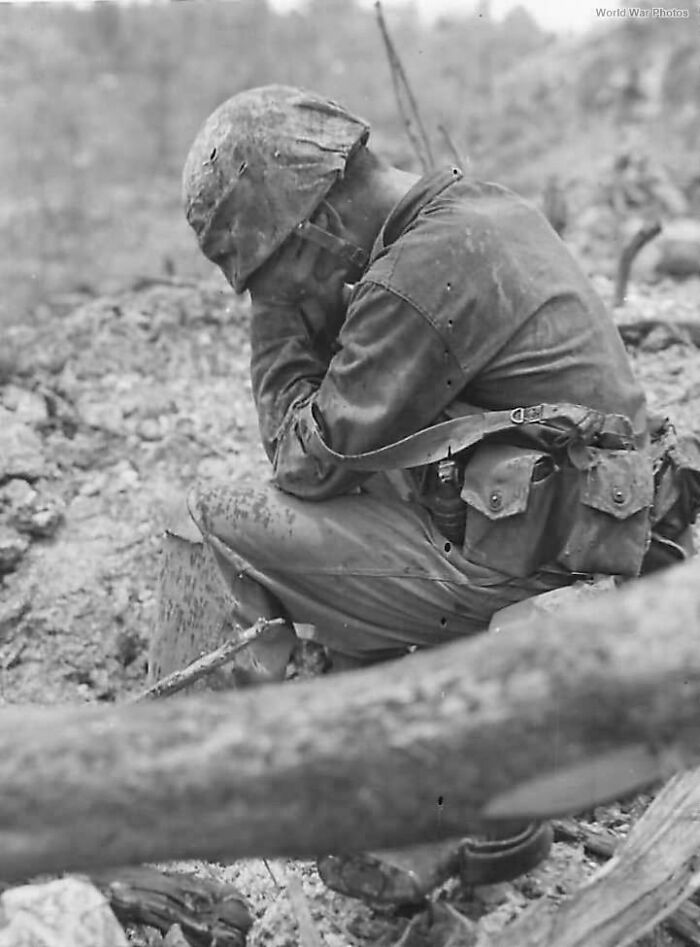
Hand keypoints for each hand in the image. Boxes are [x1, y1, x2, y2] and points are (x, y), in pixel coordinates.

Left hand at [249, 209, 349, 346]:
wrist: (273, 317)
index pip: (312, 245)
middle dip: (302, 220)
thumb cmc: (302, 308)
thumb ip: (333, 284)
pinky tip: (276, 221)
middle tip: (308, 204)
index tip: (324, 214)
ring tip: (291, 207)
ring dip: (285, 223)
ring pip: (279, 238)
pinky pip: (266, 245)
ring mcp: (269, 266)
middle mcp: (285, 268)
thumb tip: (344, 269)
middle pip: (294, 237)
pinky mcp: (258, 265)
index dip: (319, 228)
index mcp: (302, 274)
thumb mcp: (320, 298)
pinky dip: (272, 234)